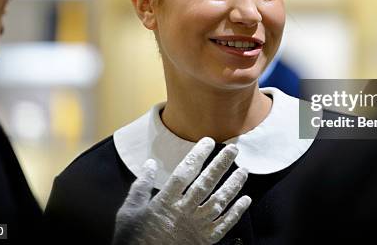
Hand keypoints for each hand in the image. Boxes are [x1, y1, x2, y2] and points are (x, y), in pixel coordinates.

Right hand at [113, 137, 250, 244]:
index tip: (208, 141)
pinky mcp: (204, 241)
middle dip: (221, 165)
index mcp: (165, 202)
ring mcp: (196, 227)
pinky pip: (224, 225)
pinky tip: (245, 199)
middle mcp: (183, 212)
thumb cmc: (134, 238)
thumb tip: (149, 163)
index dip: (197, 155)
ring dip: (233, 185)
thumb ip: (141, 186)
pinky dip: (236, 212)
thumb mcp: (130, 211)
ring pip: (219, 202)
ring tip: (243, 170)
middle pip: (206, 184)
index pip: (184, 173)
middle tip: (233, 149)